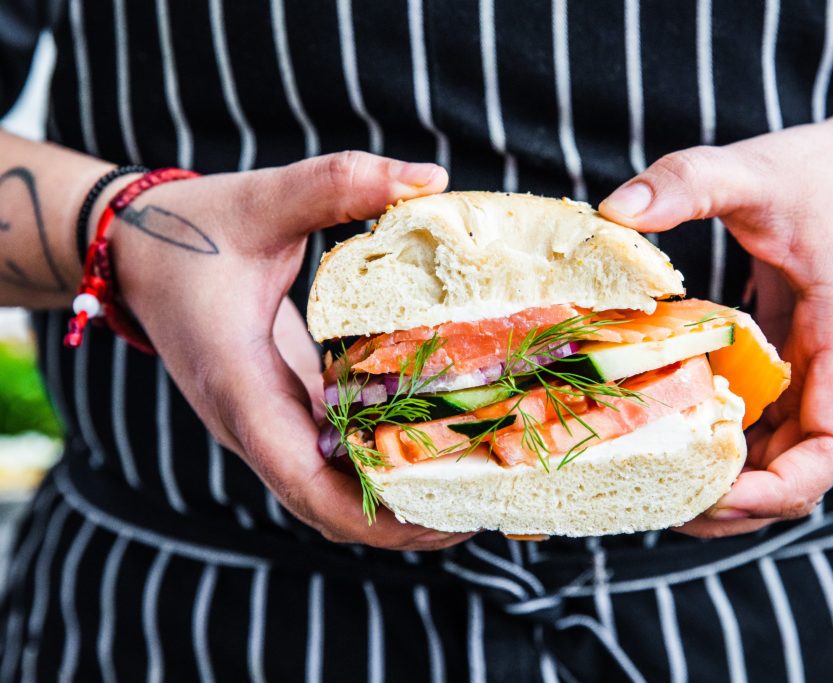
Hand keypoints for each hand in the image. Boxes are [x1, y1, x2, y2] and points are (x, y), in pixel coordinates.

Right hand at [111, 152, 473, 549]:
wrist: (135, 249)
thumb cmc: (190, 230)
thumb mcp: (262, 199)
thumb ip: (338, 184)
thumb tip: (429, 177)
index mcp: (240, 386)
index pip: (304, 481)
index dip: (374, 516)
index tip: (443, 519)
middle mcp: (251, 421)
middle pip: (327, 506)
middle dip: (402, 520)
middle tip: (482, 502)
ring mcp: (263, 421)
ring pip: (330, 488)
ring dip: (394, 498)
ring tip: (473, 480)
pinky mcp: (277, 408)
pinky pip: (330, 456)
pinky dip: (378, 461)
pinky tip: (433, 441)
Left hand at [599, 110, 832, 537]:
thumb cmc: (818, 176)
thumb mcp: (752, 169)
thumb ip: (689, 181)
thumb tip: (613, 212)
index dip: (785, 485)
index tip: (719, 494)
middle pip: (805, 472)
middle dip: (743, 501)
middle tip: (665, 505)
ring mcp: (814, 376)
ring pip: (783, 459)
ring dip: (731, 484)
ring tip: (658, 489)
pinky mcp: (790, 370)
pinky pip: (764, 427)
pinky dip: (724, 447)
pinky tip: (670, 442)